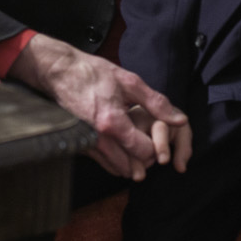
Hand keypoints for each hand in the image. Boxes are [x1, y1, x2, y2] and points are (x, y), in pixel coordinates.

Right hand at [10, 34, 187, 180]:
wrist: (60, 73)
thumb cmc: (94, 74)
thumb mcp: (130, 83)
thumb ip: (157, 104)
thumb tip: (180, 120)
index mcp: (113, 123)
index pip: (144, 152)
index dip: (157, 147)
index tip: (159, 137)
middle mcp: (98, 139)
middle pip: (132, 166)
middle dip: (146, 158)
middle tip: (151, 141)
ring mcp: (87, 145)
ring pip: (118, 168)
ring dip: (132, 160)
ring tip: (138, 141)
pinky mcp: (81, 145)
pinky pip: (104, 163)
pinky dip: (117, 159)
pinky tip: (123, 143)